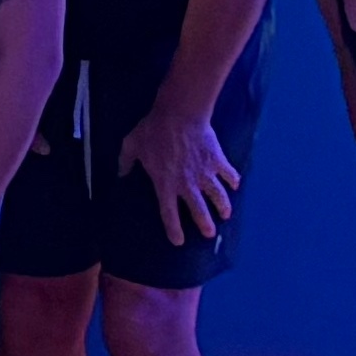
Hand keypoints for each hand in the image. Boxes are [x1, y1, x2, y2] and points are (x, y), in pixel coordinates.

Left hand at [121, 109, 242, 245]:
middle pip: (199, 211)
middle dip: (205, 225)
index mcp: (165, 184)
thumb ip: (125, 162)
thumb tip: (120, 174)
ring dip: (223, 207)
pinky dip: (233, 181)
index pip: (168, 213)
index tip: (179, 241)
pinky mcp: (218, 161)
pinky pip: (229, 174)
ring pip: (218, 196)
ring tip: (225, 215)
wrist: (179, 113)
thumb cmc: (153, 130)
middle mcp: (187, 184)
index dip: (173, 229)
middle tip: (209, 234)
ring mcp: (205, 173)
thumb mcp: (131, 145)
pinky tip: (235, 185)